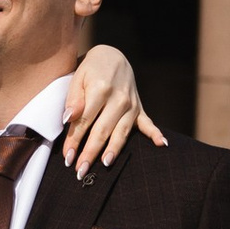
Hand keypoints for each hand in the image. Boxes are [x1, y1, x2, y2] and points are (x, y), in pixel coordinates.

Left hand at [63, 42, 166, 178]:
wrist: (112, 57)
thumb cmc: (91, 70)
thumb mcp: (78, 78)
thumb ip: (74, 99)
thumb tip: (69, 119)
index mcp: (100, 89)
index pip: (84, 121)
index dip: (74, 141)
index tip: (68, 157)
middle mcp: (118, 99)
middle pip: (102, 131)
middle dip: (90, 152)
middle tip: (81, 171)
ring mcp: (131, 104)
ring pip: (122, 132)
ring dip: (114, 150)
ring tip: (105, 165)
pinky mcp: (139, 108)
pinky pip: (148, 123)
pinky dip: (155, 134)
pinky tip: (162, 144)